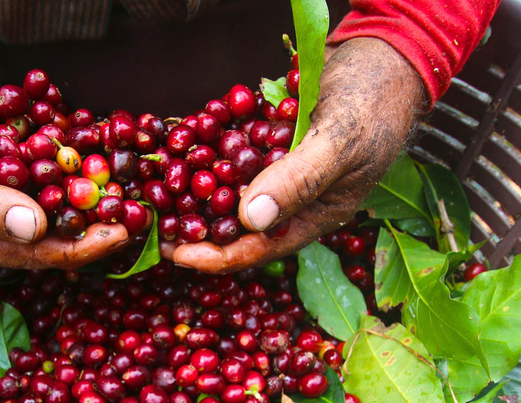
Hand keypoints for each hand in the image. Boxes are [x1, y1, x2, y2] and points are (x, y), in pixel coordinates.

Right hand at [0, 81, 129, 269]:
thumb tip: (37, 229)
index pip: (42, 254)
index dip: (84, 247)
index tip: (120, 234)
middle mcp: (3, 217)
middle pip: (61, 226)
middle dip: (97, 217)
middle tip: (136, 204)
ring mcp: (10, 184)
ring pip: (61, 191)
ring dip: (90, 182)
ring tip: (124, 173)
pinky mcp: (13, 155)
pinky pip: (50, 157)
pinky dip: (71, 148)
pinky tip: (94, 139)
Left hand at [162, 37, 425, 272]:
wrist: (385, 59)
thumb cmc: (375, 105)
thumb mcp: (339, 145)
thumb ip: (297, 181)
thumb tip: (247, 219)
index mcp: (313, 214)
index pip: (259, 246)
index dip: (217, 255)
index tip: (176, 254)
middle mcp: (291, 197)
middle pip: (237, 223)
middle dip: (198, 226)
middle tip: (156, 227)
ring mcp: (278, 167)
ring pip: (229, 189)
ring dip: (196, 191)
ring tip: (158, 194)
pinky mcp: (269, 140)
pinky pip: (232, 153)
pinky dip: (208, 152)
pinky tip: (180, 149)